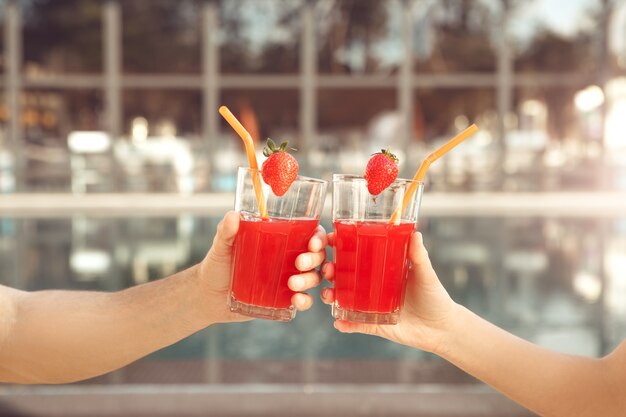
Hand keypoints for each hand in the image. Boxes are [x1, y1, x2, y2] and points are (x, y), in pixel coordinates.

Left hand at [199, 211, 326, 323]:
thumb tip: (232, 215)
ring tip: (292, 284)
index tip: (312, 242)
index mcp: (281, 239)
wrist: (208, 296)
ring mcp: (288, 279)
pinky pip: (303, 300)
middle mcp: (289, 258)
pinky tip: (296, 300)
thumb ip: (226, 232)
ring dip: (310, 280)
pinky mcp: (284, 299)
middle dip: (315, 259)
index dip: (319, 237)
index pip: (310, 233)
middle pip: (317, 255)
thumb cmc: (218, 264)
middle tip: (299, 263)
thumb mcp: (221, 246)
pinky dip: (305, 300)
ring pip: (313, 277)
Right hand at [321, 231, 457, 352]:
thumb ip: (419, 257)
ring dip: (331, 296)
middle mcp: (371, 284)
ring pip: (343, 298)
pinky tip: (338, 322)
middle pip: (343, 274)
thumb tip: (416, 233)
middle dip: (329, 271)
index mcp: (381, 267)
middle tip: (327, 270)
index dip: (339, 247)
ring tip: (328, 295)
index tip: (328, 240)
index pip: (355, 253)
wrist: (442, 328)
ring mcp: (370, 305)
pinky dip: (344, 323)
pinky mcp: (372, 324)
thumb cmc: (435, 296)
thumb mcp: (426, 275)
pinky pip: (354, 323)